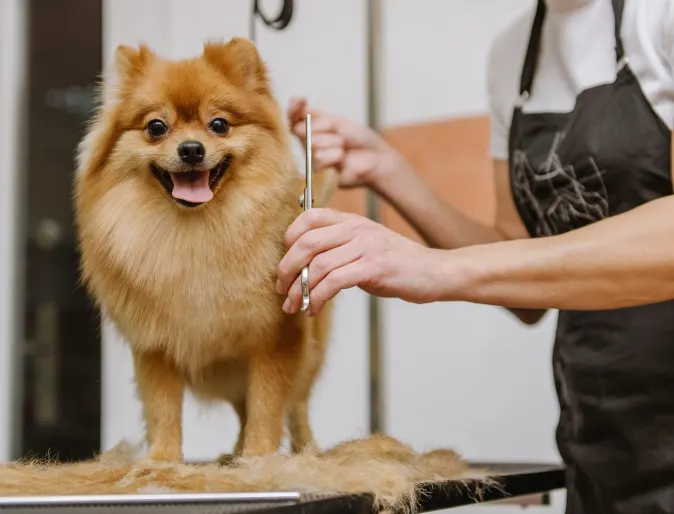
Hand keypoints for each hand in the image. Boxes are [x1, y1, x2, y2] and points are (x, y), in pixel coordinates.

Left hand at [276, 208, 445, 315]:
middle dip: (286, 268)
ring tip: (294, 305)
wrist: (435, 271)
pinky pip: (335, 281)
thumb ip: (339, 248)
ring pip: (318, 264)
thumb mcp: (366, 246)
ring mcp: (366, 246)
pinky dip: (318, 297)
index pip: (309, 216)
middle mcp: (356, 228)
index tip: (284, 262)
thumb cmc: (398, 263)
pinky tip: (314, 308)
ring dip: (300, 289)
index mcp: (351, 220)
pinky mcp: (375, 267)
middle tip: (281, 289)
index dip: (289, 237)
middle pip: (307, 242)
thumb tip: (304, 266)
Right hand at [287, 97, 405, 189]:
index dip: (293, 108)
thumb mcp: (338, 122)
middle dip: (325, 128)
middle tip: (341, 136)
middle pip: (302, 129)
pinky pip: (320, 158)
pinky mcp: (319, 173)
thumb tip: (297, 127)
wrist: (376, 158)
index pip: (293, 117)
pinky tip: (343, 159)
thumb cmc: (359, 139)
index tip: (300, 100)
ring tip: (344, 147)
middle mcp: (308, 143)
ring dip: (333, 142)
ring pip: (312, 144)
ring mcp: (312, 158)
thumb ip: (317, 121)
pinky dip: (335, 155)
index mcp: (312, 129)